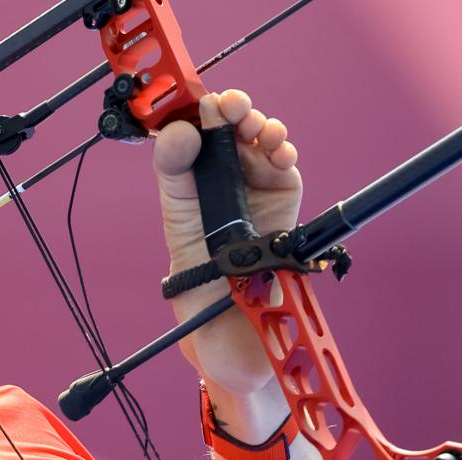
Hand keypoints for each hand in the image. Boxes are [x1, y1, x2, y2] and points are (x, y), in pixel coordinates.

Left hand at [153, 90, 301, 396]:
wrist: (237, 348)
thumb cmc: (201, 304)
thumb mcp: (178, 237)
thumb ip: (175, 183)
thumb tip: (180, 134)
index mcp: (187, 196)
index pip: (186, 142)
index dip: (189, 116)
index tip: (193, 109)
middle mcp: (220, 190)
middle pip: (225, 133)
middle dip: (229, 111)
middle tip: (230, 109)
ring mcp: (255, 195)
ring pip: (258, 142)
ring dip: (259, 126)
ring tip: (257, 129)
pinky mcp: (285, 206)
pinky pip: (285, 168)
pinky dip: (283, 151)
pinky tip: (278, 151)